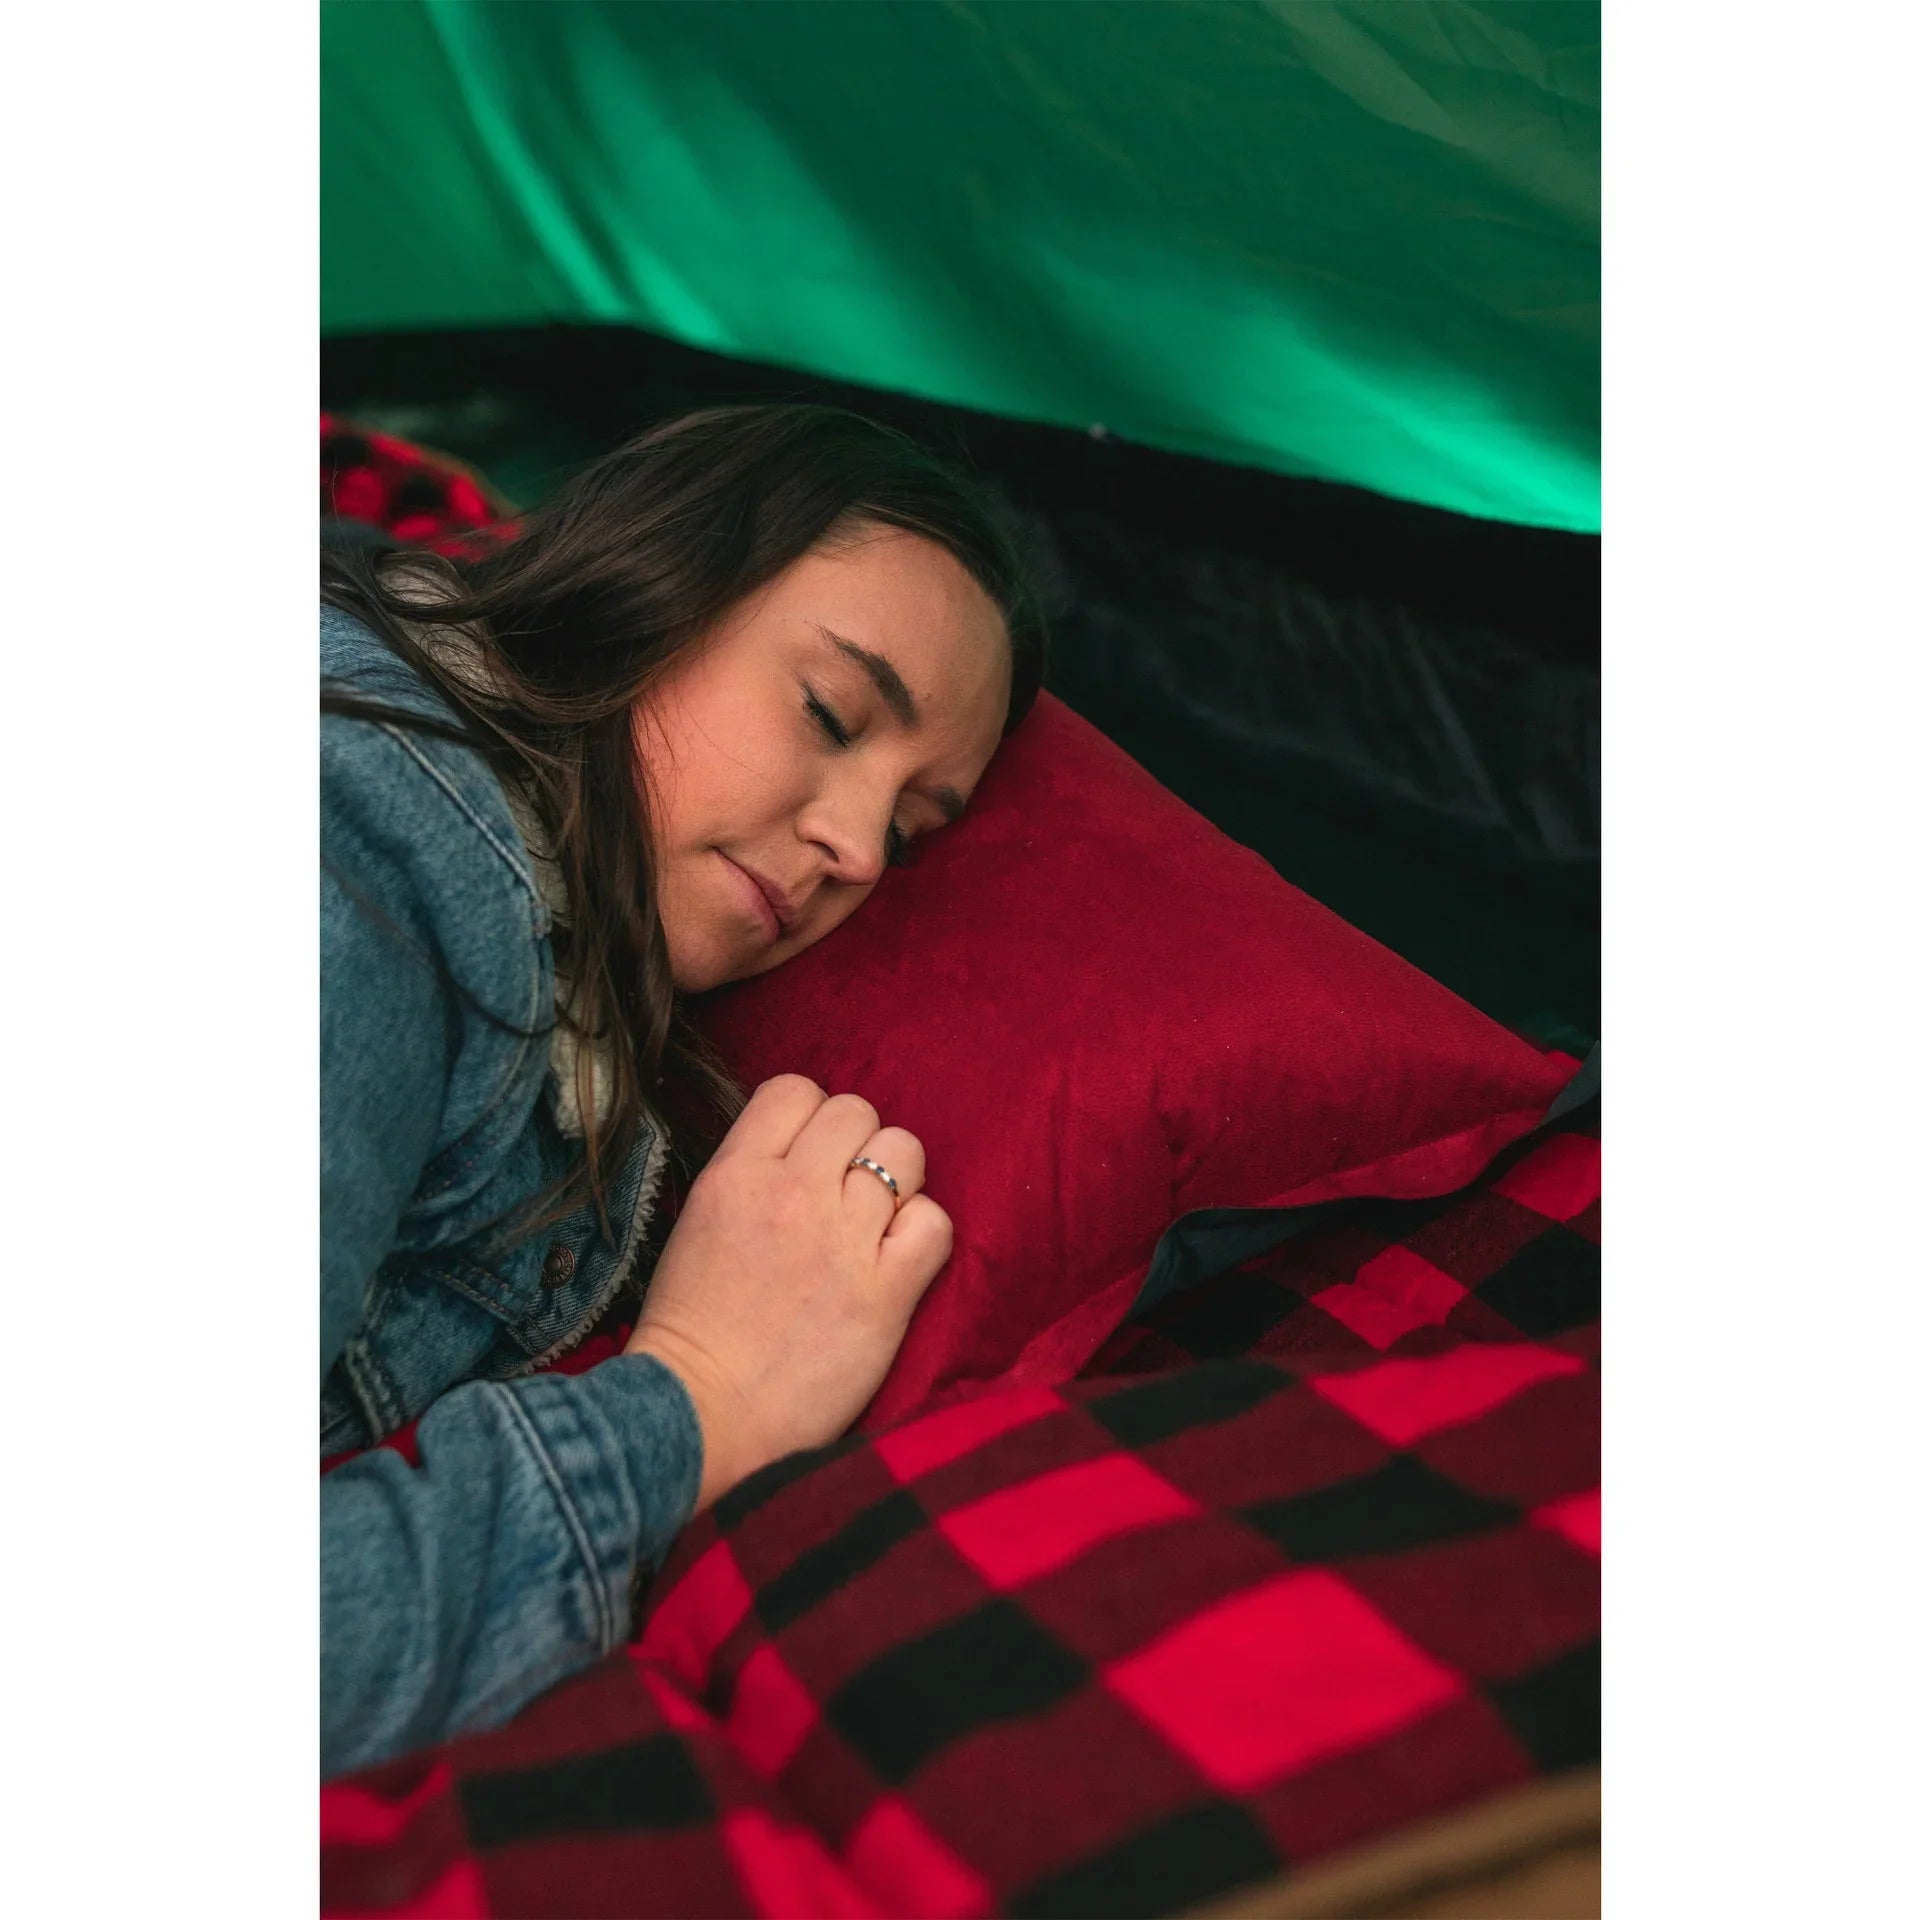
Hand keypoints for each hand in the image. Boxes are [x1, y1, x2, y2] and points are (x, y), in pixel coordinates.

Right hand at [623, 1074, 950, 1509]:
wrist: (700, 1419)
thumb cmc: (692, 1336)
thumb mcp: (698, 1226)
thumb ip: (749, 1178)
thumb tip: (799, 1151)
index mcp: (736, 1174)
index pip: (795, 1089)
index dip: (813, 1119)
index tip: (812, 1159)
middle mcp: (792, 1192)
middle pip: (857, 1110)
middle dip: (859, 1147)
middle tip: (847, 1198)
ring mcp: (842, 1238)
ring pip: (903, 1151)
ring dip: (896, 1185)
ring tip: (875, 1228)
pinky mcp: (886, 1291)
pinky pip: (935, 1221)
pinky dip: (924, 1236)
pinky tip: (899, 1264)